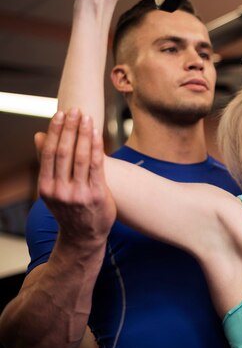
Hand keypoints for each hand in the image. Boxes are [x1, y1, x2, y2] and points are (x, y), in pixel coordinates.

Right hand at [37, 109, 115, 244]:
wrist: (84, 237)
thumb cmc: (70, 209)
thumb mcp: (53, 189)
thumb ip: (49, 163)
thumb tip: (38, 136)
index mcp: (46, 187)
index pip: (49, 153)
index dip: (54, 132)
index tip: (59, 114)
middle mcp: (60, 190)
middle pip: (64, 152)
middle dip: (69, 129)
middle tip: (74, 110)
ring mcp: (78, 193)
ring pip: (80, 157)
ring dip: (84, 134)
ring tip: (87, 117)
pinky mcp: (97, 195)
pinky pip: (97, 167)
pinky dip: (96, 148)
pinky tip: (97, 134)